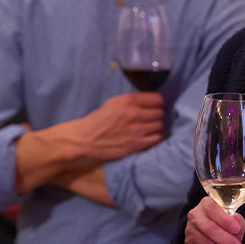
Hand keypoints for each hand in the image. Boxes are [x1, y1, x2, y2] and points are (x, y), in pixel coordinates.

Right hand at [13, 94, 161, 194]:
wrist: (84, 140)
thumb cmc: (97, 121)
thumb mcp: (112, 104)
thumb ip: (131, 102)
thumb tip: (149, 102)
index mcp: (127, 101)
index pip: (157, 99)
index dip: (157, 103)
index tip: (154, 107)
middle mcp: (133, 114)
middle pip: (160, 113)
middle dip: (157, 115)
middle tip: (152, 120)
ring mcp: (135, 130)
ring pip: (160, 125)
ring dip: (157, 127)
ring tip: (150, 129)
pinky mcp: (135, 145)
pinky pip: (156, 139)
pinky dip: (155, 138)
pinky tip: (149, 138)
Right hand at [184, 196, 244, 243]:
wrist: (210, 237)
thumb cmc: (224, 226)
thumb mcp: (233, 220)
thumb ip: (237, 221)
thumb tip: (236, 221)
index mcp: (206, 205)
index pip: (212, 209)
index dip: (224, 220)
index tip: (236, 229)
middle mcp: (195, 216)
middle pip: (209, 229)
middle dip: (227, 241)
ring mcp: (190, 232)